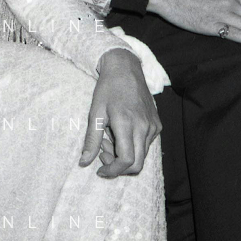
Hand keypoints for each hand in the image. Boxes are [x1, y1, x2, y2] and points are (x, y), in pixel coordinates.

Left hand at [80, 47, 161, 177]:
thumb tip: (83, 162)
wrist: (126, 69)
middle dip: (118, 166)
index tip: (99, 170)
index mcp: (127, 124)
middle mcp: (144, 127)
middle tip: (102, 152)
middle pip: (137, 164)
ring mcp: (153, 127)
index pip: (126, 160)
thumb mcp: (95, 113)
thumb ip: (91, 140)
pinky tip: (119, 132)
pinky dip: (132, 146)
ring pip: (141, 156)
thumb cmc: (107, 89)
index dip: (113, 170)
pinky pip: (146, 145)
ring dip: (124, 155)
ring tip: (108, 137)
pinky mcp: (157, 125)